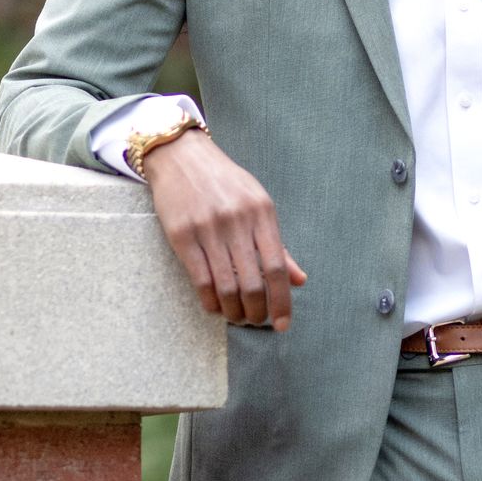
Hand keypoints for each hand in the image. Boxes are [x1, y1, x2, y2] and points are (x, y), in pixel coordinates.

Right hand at [140, 129, 306, 330]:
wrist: (181, 156)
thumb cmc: (225, 183)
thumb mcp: (258, 205)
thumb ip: (278, 245)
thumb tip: (299, 280)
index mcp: (262, 213)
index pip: (277, 267)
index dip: (282, 301)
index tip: (282, 324)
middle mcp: (237, 221)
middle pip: (252, 282)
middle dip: (256, 312)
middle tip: (255, 321)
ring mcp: (208, 229)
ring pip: (226, 286)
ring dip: (233, 312)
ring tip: (237, 318)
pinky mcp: (182, 235)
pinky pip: (200, 279)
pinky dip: (210, 301)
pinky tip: (215, 307)